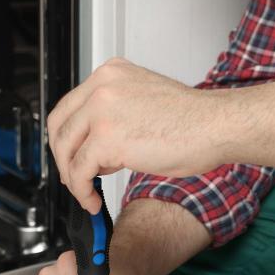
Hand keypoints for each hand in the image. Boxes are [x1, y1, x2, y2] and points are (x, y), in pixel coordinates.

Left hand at [47, 57, 225, 213]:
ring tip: (87, 193)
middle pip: (59, 126)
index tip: (72, 155)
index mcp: (111, 73)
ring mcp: (102, 111)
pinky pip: (79, 171)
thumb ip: (116, 115)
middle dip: (63, 158)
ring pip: (66, 150)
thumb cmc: (192, 121)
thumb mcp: (144, 103)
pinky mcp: (107, 139)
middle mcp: (102, 87)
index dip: (66, 137)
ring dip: (72, 178)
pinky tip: (93, 201)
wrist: (215, 126)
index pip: (70, 106)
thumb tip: (95, 148)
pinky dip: (82, 192)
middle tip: (74, 178)